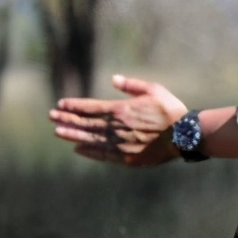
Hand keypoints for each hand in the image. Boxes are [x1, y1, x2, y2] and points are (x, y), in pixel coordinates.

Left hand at [49, 74, 188, 166]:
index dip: (74, 106)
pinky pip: (103, 155)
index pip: (90, 107)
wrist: (185, 135)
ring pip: (90, 140)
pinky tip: (78, 149)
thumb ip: (132, 85)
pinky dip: (89, 152)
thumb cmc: (171, 110)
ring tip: (58, 132)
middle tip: (52, 117)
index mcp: (121, 110)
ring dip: (73, 135)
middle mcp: (117, 128)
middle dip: (67, 120)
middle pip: (86, 124)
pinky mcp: (128, 158)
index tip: (60, 105)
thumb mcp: (154, 90)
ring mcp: (121, 144)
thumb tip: (113, 79)